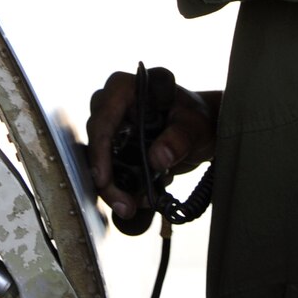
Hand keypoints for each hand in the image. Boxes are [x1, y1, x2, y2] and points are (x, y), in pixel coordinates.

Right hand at [85, 66, 217, 234]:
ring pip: (97, 159)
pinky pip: (107, 169)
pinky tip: (133, 203)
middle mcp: (112, 104)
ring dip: (110, 187)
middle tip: (124, 204)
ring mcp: (111, 127)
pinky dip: (118, 188)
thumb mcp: (195, 126)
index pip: (105, 115)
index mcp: (128, 88)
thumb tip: (158, 157)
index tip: (103, 178)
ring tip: (130, 208)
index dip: (100, 147)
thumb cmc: (197, 119)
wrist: (201, 132)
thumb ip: (180, 138)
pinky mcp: (114, 148)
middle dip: (106, 176)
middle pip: (97, 141)